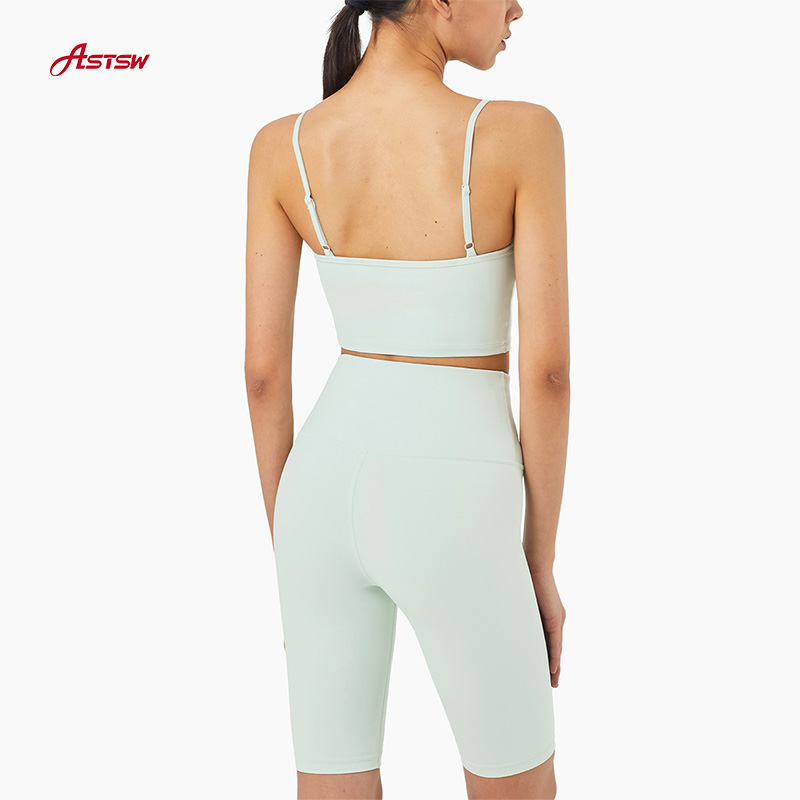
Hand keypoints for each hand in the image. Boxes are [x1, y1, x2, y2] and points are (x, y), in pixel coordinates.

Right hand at [528, 567, 565, 687]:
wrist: (535, 566)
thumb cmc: (525, 580)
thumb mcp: (521, 603)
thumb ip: (519, 615)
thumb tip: (503, 620)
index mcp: (546, 618)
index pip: (547, 643)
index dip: (546, 659)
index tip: (543, 673)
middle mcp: (554, 621)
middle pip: (554, 650)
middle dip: (552, 668)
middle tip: (550, 684)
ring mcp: (556, 620)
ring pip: (556, 649)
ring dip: (554, 666)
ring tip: (552, 681)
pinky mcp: (555, 619)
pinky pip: (556, 643)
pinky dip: (554, 656)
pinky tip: (552, 668)